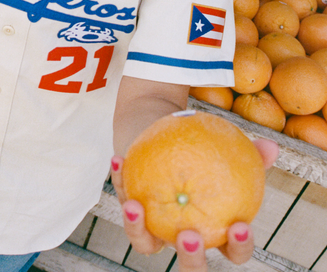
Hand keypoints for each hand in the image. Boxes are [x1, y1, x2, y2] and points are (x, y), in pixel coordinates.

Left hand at [111, 139, 278, 270]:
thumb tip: (271, 147)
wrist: (161, 132)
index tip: (240, 226)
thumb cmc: (202, 147)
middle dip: (190, 260)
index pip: (233, 250)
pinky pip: (122, 195)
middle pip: (189, 265)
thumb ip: (250, 152)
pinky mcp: (129, 208)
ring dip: (136, 229)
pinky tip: (118, 160)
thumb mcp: (224, 146)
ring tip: (134, 206)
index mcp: (214, 230)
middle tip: (188, 236)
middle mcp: (183, 237)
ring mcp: (153, 227)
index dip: (239, 246)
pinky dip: (119, 179)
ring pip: (144, 243)